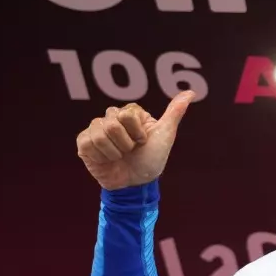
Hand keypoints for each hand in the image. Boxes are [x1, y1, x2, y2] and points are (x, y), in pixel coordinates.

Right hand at [76, 91, 194, 190]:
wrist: (136, 183)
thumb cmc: (151, 159)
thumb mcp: (165, 135)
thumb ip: (175, 112)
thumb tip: (191, 92)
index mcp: (130, 113)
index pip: (127, 114)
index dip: (137, 132)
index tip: (143, 141)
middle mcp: (111, 117)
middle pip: (112, 124)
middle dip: (126, 143)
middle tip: (130, 150)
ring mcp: (96, 129)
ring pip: (100, 135)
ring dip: (115, 152)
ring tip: (119, 156)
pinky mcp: (84, 143)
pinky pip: (88, 144)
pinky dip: (101, 157)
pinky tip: (107, 160)